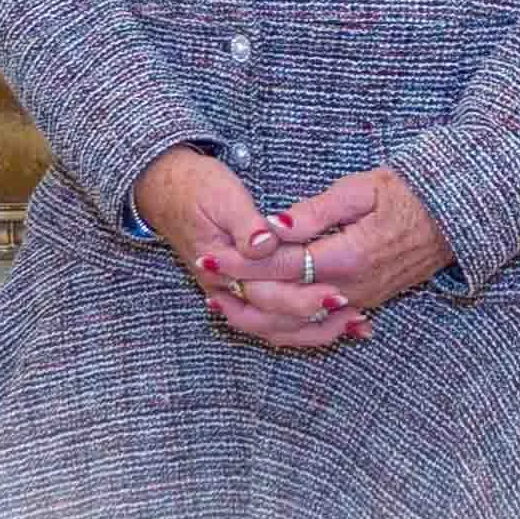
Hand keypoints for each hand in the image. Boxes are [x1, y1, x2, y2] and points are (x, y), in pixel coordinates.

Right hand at [132, 145, 368, 351]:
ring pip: (272, 328)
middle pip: (272, 320)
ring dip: (311, 331)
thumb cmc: (197, 188)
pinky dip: (298, 326)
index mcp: (222, 267)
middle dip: (314, 320)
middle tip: (354, 314)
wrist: (165, 190)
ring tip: (351, 326)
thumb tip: (266, 242)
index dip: (302, 297)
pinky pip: (269, 320)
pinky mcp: (238, 291)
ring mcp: (230, 294)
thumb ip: (245, 223)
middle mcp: (224, 290)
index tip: (336, 293)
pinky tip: (328, 324)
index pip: (266, 293)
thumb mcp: (222, 195)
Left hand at [200, 165, 452, 328]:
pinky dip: (285, 331)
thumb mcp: (361, 189)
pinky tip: (261, 322)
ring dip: (256, 320)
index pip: (281, 265)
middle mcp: (351, 290)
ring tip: (220, 305)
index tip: (209, 254)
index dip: (242, 261)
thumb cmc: (406, 193)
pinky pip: (317, 331)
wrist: (453, 217)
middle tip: (204, 275)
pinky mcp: (364, 306)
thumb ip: (315, 212)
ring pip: (297, 327)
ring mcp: (359, 303)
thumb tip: (273, 228)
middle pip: (283, 300)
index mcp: (348, 256)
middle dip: (239, 289)